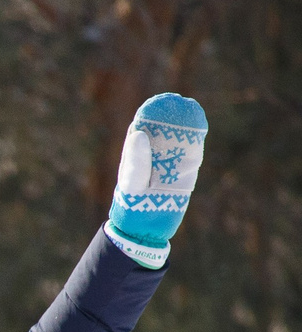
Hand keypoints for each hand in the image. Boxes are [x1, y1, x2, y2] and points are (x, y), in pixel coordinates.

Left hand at [107, 93, 204, 267]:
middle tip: (182, 104)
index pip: (144, 129)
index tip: (163, 101)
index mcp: (135, 157)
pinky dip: (194, 144)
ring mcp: (167, 167)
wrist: (144, 230)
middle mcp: (151, 160)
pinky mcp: (181, 176)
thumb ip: (135, 159)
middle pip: (164, 134)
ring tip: (192, 112)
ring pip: (178, 143)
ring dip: (186, 129)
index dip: (154, 115)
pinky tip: (199, 131)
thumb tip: (138, 133)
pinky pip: (189, 156)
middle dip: (173, 119)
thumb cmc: (132, 205)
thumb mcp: (132, 181)